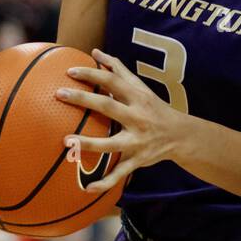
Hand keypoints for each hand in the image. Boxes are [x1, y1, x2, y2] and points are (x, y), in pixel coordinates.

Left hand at [55, 47, 184, 194]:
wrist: (181, 136)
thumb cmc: (153, 107)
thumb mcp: (140, 87)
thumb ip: (118, 69)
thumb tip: (95, 51)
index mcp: (136, 97)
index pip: (112, 81)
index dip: (92, 74)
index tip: (69, 71)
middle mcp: (137, 117)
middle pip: (108, 106)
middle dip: (83, 100)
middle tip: (58, 94)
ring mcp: (138, 140)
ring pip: (111, 144)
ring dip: (88, 144)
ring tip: (65, 142)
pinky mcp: (138, 160)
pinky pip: (120, 173)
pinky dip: (105, 182)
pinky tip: (86, 188)